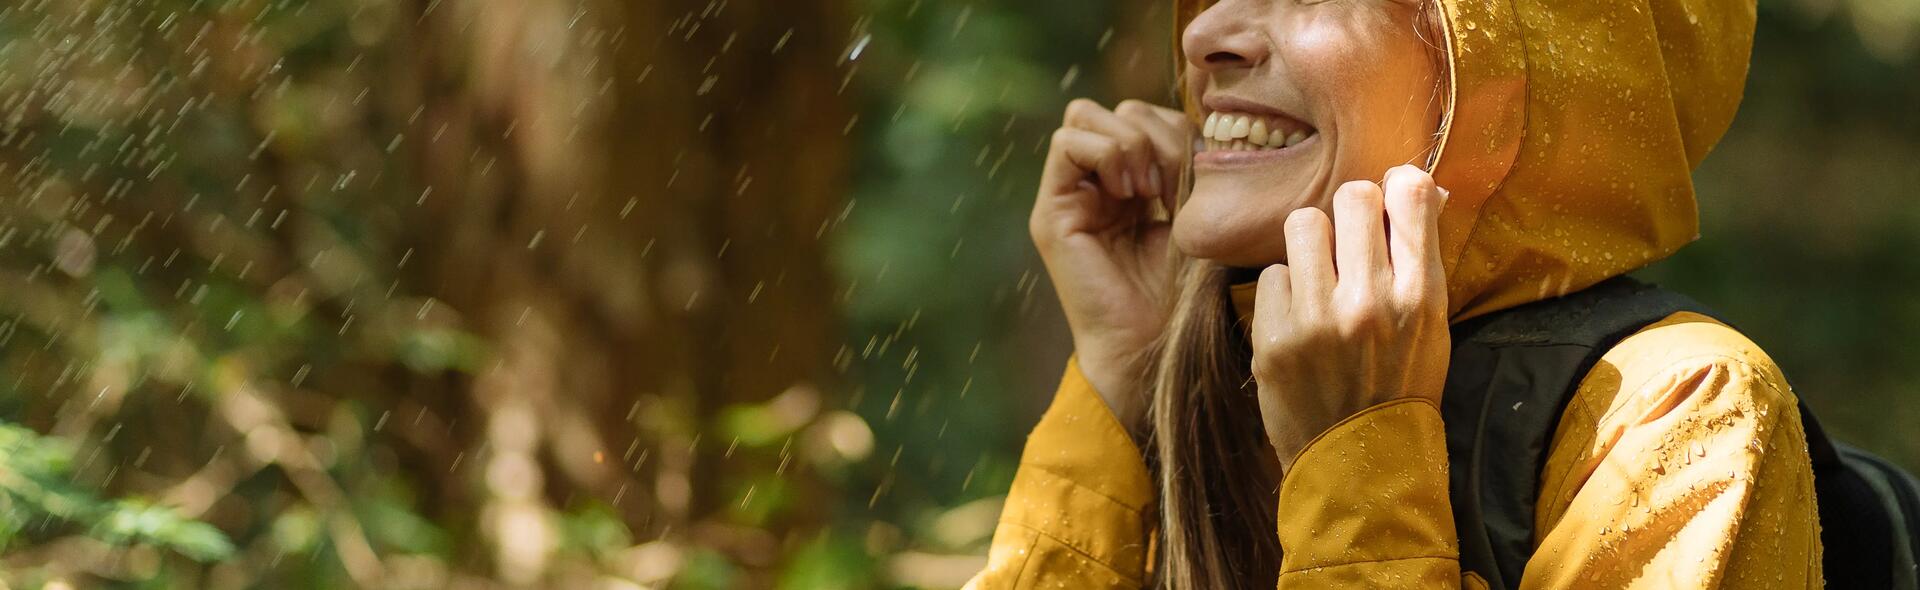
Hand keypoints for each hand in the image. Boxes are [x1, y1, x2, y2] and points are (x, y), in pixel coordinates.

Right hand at [1031, 99, 1189, 433]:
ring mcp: (1069, 196)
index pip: (1141, 115)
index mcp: (1131, 184)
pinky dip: (1105, 154)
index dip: (1171, 129)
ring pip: (1085, 115)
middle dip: (1150, 132)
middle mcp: (1095, 185)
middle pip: (1113, 109)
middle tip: (1168, 184)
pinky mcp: (1052, 211)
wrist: (1154, 343)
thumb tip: (1186, 119)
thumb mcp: (1194, 211)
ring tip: (1147, 190)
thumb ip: (1184, 161)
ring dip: (1128, 143)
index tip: (1193, 177)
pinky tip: (1129, 194)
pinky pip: (1066, 143)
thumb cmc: (1183, 290)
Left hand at [1249, 165, 1451, 472]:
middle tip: (1348, 246)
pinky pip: (1271, 274)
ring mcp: (1319, 320)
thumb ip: (1422, 257)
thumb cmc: (1401, 386)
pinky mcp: (1275, 339)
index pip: (1409, 193)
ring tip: (1319, 281)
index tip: (1387, 206)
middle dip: (1349, 215)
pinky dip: (1284, 294)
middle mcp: (1372, 301)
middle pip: (1351, 196)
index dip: (1394, 188)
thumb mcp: (1432, 324)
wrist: (1361, 463)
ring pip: (1303, 223)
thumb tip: (1415, 186)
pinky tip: (1298, 322)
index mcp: (1421, 295)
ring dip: (1311, 247)